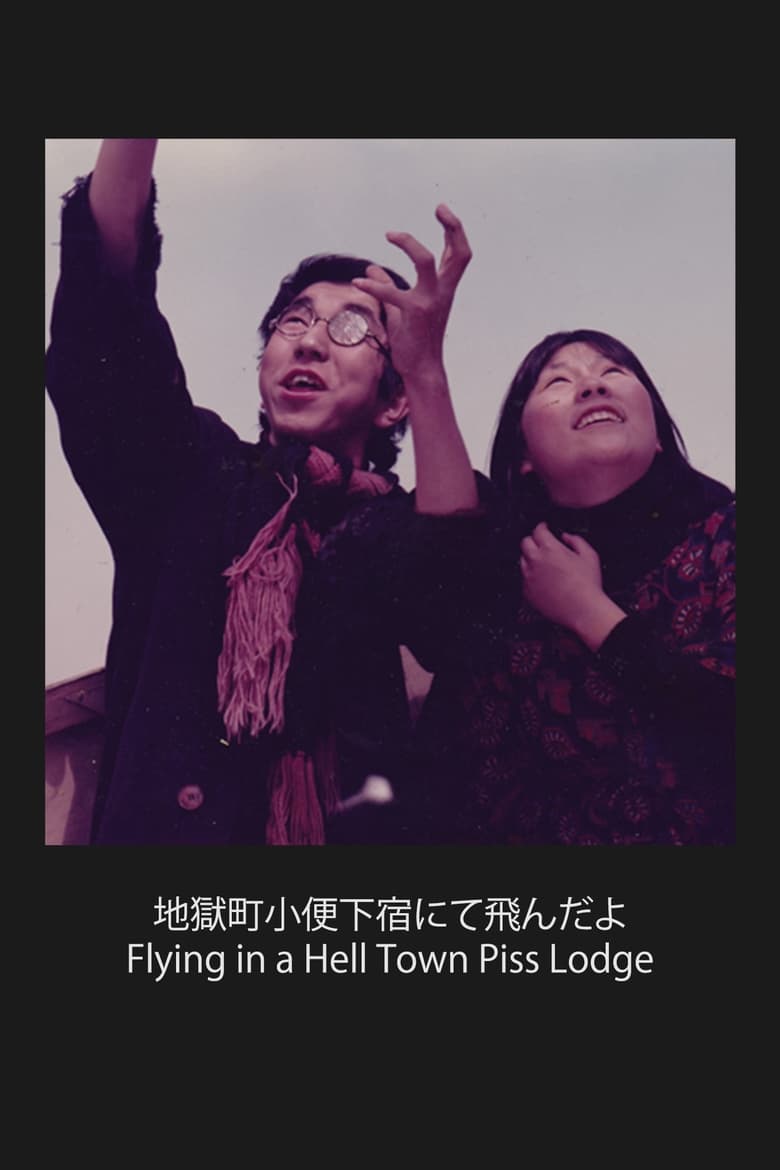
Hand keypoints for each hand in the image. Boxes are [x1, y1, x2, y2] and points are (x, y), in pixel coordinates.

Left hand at [351, 204, 471, 382]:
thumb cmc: (413, 342)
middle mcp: (443, 292)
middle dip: (453, 227)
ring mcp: (430, 302)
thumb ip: (387, 285)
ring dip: (409, 244)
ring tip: (390, 234)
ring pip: (426, 261)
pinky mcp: (414, 313)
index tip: (442, 211)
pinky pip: (392, 292)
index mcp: (443, 290)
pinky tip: (358, 281)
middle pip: (459, 254)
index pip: (458, 255)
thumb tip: (371, 268)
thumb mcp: (399, 310)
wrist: (420, 371)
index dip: (455, 231)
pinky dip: (374, 285)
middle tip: (439, 208)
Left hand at [520, 523, 625, 649]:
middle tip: (542, 544)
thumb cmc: (588, 584)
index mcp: (550, 549)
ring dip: (531, 558)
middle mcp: (535, 561)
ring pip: (523, 560)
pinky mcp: (528, 591)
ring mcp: (529, 577)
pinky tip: (545, 580)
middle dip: (533, 540)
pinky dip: (532, 576)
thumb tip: (565, 536)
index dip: (542, 527)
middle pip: (525, 543)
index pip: (538, 530)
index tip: (544, 528)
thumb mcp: (590, 555)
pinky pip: (525, 579)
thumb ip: (576, 540)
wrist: (583, 610)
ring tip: (546, 565)